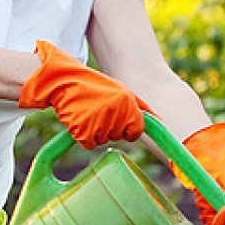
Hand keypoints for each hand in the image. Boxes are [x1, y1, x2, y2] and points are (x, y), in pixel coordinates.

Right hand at [19, 40, 149, 148]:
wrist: (64, 81)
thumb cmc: (93, 86)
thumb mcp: (121, 90)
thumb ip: (141, 106)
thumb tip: (159, 120)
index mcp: (128, 103)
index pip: (136, 131)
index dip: (126, 129)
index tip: (117, 120)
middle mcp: (117, 114)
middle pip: (117, 136)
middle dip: (109, 128)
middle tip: (97, 110)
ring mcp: (101, 123)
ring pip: (102, 141)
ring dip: (95, 131)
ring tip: (86, 111)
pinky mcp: (85, 132)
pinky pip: (88, 143)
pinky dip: (82, 135)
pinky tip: (79, 119)